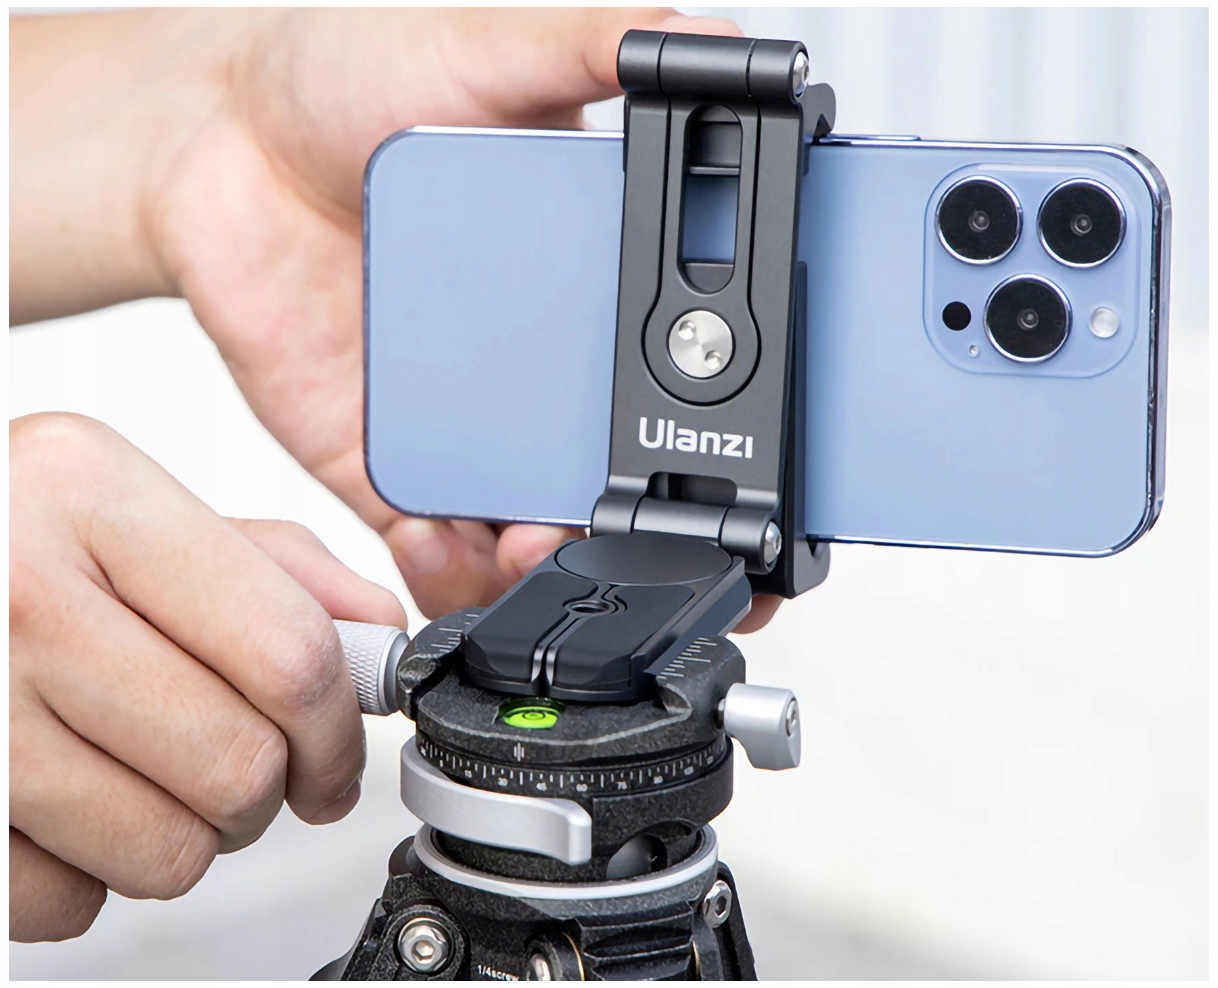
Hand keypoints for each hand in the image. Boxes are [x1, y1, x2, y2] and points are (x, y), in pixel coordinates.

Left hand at [9, 8, 780, 631]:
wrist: (213, 141)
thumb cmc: (336, 88)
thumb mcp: (486, 49)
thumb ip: (596, 51)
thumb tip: (721, 48)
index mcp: (594, 288)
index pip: (694, 376)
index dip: (741, 434)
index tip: (760, 473)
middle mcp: (543, 374)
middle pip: (630, 483)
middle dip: (659, 533)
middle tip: (663, 536)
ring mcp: (469, 428)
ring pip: (539, 536)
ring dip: (556, 565)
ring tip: (542, 544)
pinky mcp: (392, 467)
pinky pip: (433, 546)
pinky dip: (449, 569)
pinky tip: (443, 537)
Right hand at [9, 412, 406, 941]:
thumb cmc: (9, 544)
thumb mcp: (133, 508)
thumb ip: (276, 565)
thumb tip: (379, 636)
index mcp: (96, 500)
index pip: (287, 652)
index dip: (336, 726)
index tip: (337, 753)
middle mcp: (24, 598)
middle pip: (239, 764)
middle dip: (268, 788)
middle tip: (246, 766)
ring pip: (167, 851)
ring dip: (187, 835)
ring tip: (150, 776)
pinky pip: (70, 901)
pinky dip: (89, 875)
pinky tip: (71, 805)